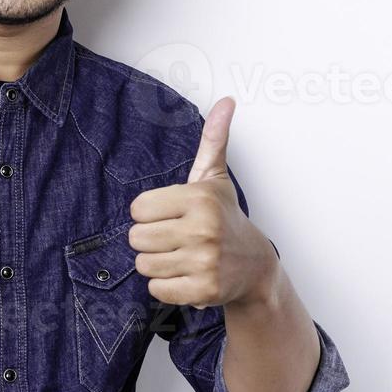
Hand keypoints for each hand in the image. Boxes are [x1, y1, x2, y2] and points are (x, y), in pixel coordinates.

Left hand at [128, 97, 280, 310]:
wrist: (256, 267)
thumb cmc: (226, 219)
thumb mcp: (216, 179)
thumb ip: (213, 140)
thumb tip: (225, 101)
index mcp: (199, 198)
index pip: (137, 209)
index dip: (149, 214)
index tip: (171, 216)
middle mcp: (203, 229)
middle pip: (136, 238)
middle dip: (151, 240)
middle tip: (175, 239)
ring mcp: (204, 261)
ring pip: (144, 265)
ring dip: (158, 264)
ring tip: (182, 257)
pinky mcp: (204, 290)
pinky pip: (156, 289)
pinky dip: (166, 286)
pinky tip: (186, 276)